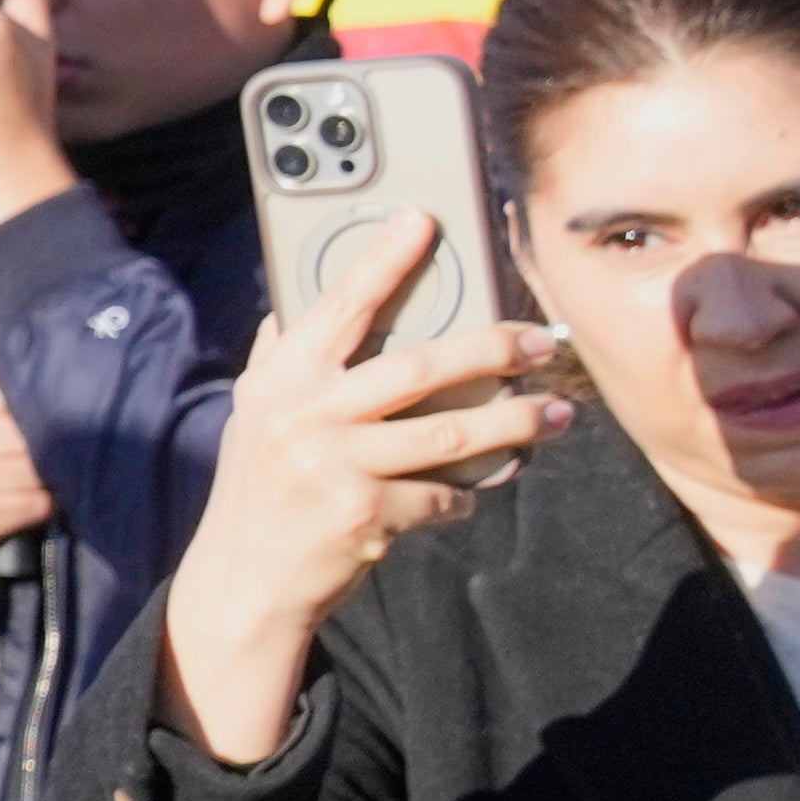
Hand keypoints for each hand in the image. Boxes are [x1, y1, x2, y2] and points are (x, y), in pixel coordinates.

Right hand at [152, 227, 575, 762]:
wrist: (243, 580)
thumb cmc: (261, 489)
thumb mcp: (257, 416)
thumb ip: (282, 362)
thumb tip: (299, 305)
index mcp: (280, 381)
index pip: (337, 306)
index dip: (382, 261)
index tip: (423, 221)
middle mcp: (303, 417)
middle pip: (418, 368)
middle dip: (492, 350)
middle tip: (540, 343)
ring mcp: (334, 467)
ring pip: (449, 434)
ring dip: (515, 423)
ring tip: (556, 416)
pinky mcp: (364, 517)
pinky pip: (444, 494)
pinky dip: (470, 491)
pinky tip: (476, 488)